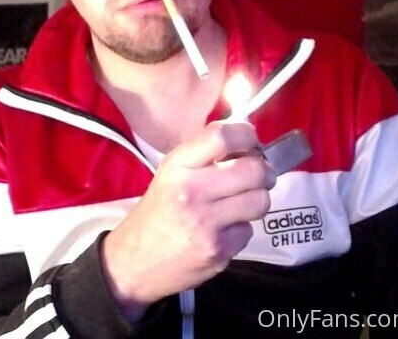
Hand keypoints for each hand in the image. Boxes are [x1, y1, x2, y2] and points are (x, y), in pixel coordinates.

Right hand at [100, 121, 276, 320]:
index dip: (247, 135)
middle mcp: (192, 190)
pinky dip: (241, 230)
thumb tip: (249, 144)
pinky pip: (249, 230)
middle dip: (264, 172)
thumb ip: (204, 156)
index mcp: (178, 166)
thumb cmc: (157, 212)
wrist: (133, 263)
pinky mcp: (218, 251)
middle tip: (259, 176)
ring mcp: (206, 223)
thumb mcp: (170, 173)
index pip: (223, 136)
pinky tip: (224, 231)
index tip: (252, 142)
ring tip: (243, 203)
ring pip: (260, 200)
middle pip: (253, 169)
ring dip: (257, 200)